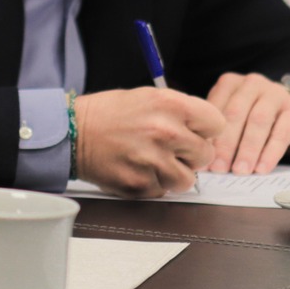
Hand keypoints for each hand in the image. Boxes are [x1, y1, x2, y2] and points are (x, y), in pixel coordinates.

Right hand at [75, 87, 226, 196]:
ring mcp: (153, 160)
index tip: (194, 132)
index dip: (205, 130)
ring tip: (154, 162)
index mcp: (170, 105)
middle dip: (190, 154)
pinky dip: (153, 184)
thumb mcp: (149, 97)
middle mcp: (165, 132)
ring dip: (174, 173)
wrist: (72, 133)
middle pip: (205, 154)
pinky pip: (162, 191)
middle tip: (170, 149)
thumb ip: (181, 113)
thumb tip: (206, 132)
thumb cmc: (109, 114)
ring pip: (187, 179)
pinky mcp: (140, 184)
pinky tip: (138, 169)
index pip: (217, 124)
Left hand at [204, 73, 289, 172]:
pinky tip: (262, 168)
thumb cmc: (252, 119)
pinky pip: (282, 132)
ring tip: (240, 170)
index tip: (202, 160)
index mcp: (229, 83)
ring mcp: (275, 93)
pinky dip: (271, 153)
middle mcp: (252, 84)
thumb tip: (203, 161)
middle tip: (219, 168)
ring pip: (258, 121)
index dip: (207, 137)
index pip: (215, 110)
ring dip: (247, 149)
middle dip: (226, 145)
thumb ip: (217, 132)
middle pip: (235, 114)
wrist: (289, 115)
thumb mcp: (232, 120)